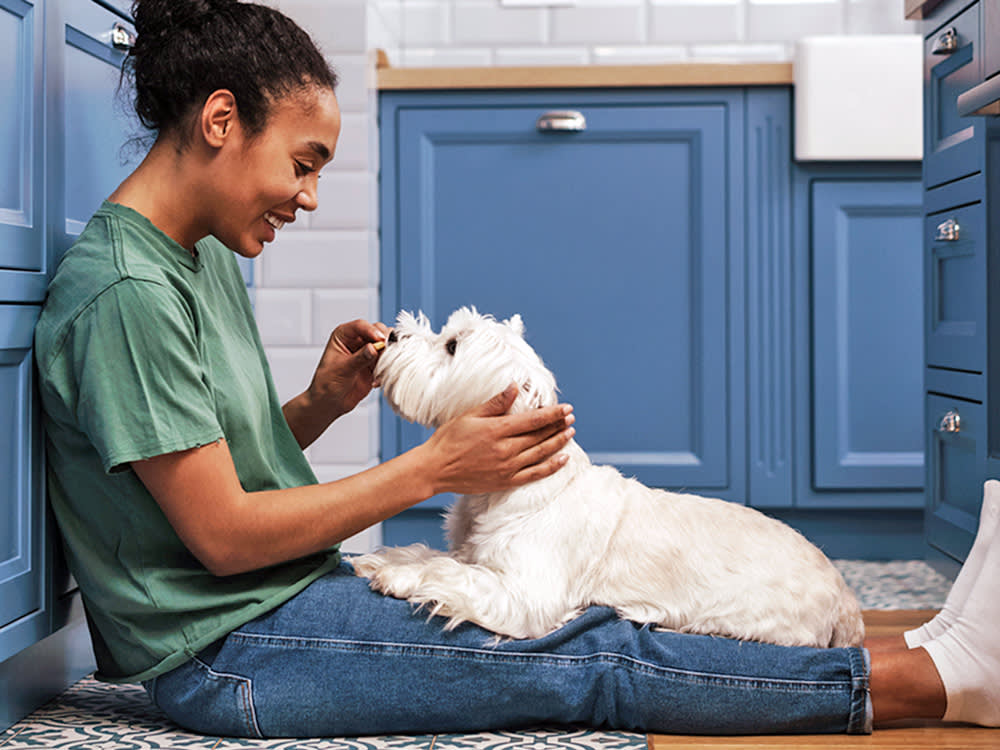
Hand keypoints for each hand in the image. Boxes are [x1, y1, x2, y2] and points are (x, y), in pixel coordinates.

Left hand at [307, 318, 389, 420]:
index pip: (360, 326)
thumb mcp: (342, 369)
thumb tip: (373, 348)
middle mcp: (357, 341)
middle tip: (387, 351)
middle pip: (378, 331)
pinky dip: (388, 367)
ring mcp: (368, 352)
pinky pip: (389, 360)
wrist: (330, 402)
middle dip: (384, 340)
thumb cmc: (327, 383)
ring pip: (386, 344)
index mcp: (343, 335)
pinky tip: (377, 380)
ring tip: (384, 366)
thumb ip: (359, 358)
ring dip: (388, 354)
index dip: (371, 331)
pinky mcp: (375, 364)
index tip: (380, 340)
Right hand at [419, 384, 575, 495]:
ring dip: (558, 443)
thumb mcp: (469, 415)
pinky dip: (551, 467)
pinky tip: (563, 459)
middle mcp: (505, 449)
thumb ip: (495, 403)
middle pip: (540, 436)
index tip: (567, 408)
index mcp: (497, 430)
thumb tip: (514, 387)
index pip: (533, 419)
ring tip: (570, 433)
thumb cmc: (448, 440)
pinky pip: (535, 475)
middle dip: (558, 426)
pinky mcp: (505, 481)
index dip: (553, 413)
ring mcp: (507, 467)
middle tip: (571, 418)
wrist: (434, 469)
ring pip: (541, 454)